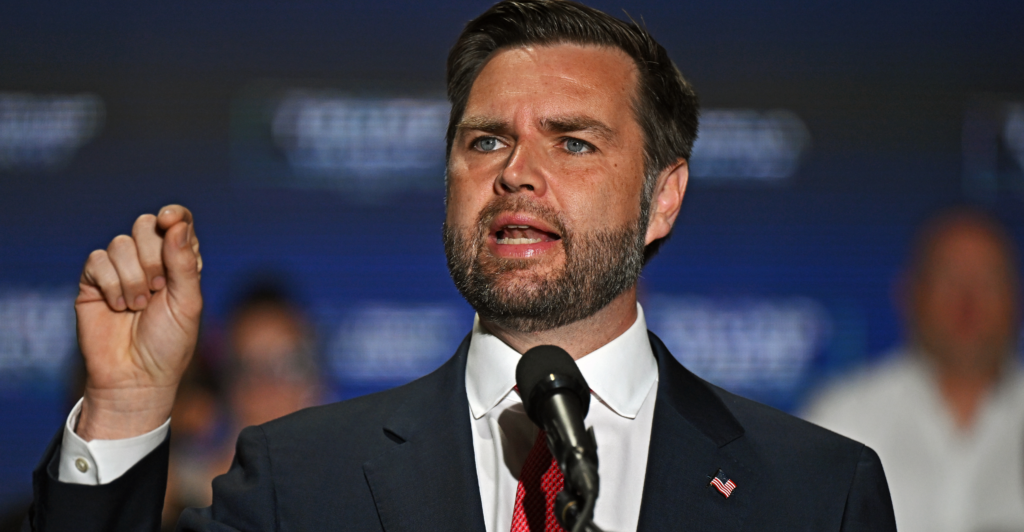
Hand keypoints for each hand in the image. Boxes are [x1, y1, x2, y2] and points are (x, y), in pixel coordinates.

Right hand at [75, 205, 202, 440]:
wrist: (136, 376)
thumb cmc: (169, 343)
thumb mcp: (188, 303)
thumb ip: (184, 263)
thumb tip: (175, 223)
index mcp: (180, 262)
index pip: (177, 222)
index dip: (173, 215)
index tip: (168, 220)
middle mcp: (150, 261)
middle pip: (146, 225)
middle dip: (153, 256)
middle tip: (158, 288)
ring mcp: (120, 269)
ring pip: (121, 243)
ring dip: (133, 277)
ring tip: (139, 307)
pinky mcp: (94, 282)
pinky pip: (98, 260)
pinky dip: (111, 284)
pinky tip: (119, 307)